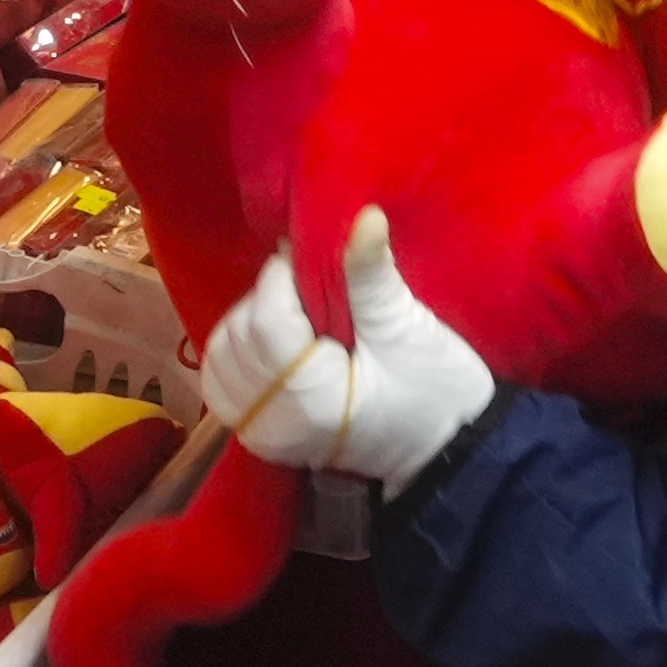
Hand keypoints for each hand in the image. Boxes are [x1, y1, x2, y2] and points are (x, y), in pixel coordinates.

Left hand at [200, 207, 498, 487]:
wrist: (446, 451)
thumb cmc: (436, 393)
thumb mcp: (407, 330)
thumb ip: (371, 275)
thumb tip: (363, 216)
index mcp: (311, 400)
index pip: (265, 322)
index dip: (278, 277)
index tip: (303, 250)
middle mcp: (274, 423)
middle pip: (236, 338)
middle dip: (263, 298)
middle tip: (303, 281)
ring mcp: (263, 435)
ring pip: (221, 358)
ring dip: (246, 322)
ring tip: (290, 308)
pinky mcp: (263, 436)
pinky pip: (224, 384)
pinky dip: (237, 352)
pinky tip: (270, 337)